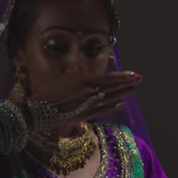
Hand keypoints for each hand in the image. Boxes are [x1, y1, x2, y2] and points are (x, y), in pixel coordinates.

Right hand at [19, 70, 141, 129]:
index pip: (107, 77)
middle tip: (139, 79)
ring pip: (110, 98)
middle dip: (127, 83)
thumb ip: (76, 71)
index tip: (133, 74)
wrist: (38, 110)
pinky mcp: (84, 115)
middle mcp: (87, 91)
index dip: (122, 76)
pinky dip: (112, 108)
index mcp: (82, 79)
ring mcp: (87, 104)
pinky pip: (102, 111)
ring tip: (134, 89)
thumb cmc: (48, 93)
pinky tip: (121, 104)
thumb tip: (81, 62)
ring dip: (123, 94)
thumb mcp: (64, 78)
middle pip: (112, 87)